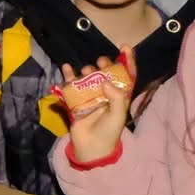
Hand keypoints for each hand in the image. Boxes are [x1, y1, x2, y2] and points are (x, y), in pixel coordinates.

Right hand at [61, 50, 133, 165]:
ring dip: (87, 70)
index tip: (124, 46)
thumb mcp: (118, 115)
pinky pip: (70, 85)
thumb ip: (116, 97)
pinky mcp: (75, 100)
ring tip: (86, 72)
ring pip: (88, 76)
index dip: (127, 60)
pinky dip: (68, 75)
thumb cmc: (109, 132)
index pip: (126, 75)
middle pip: (105, 72)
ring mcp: (90, 96)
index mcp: (119, 96)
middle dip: (104, 64)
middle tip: (101, 63)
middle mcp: (105, 93)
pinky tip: (66, 68)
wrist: (92, 148)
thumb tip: (105, 81)